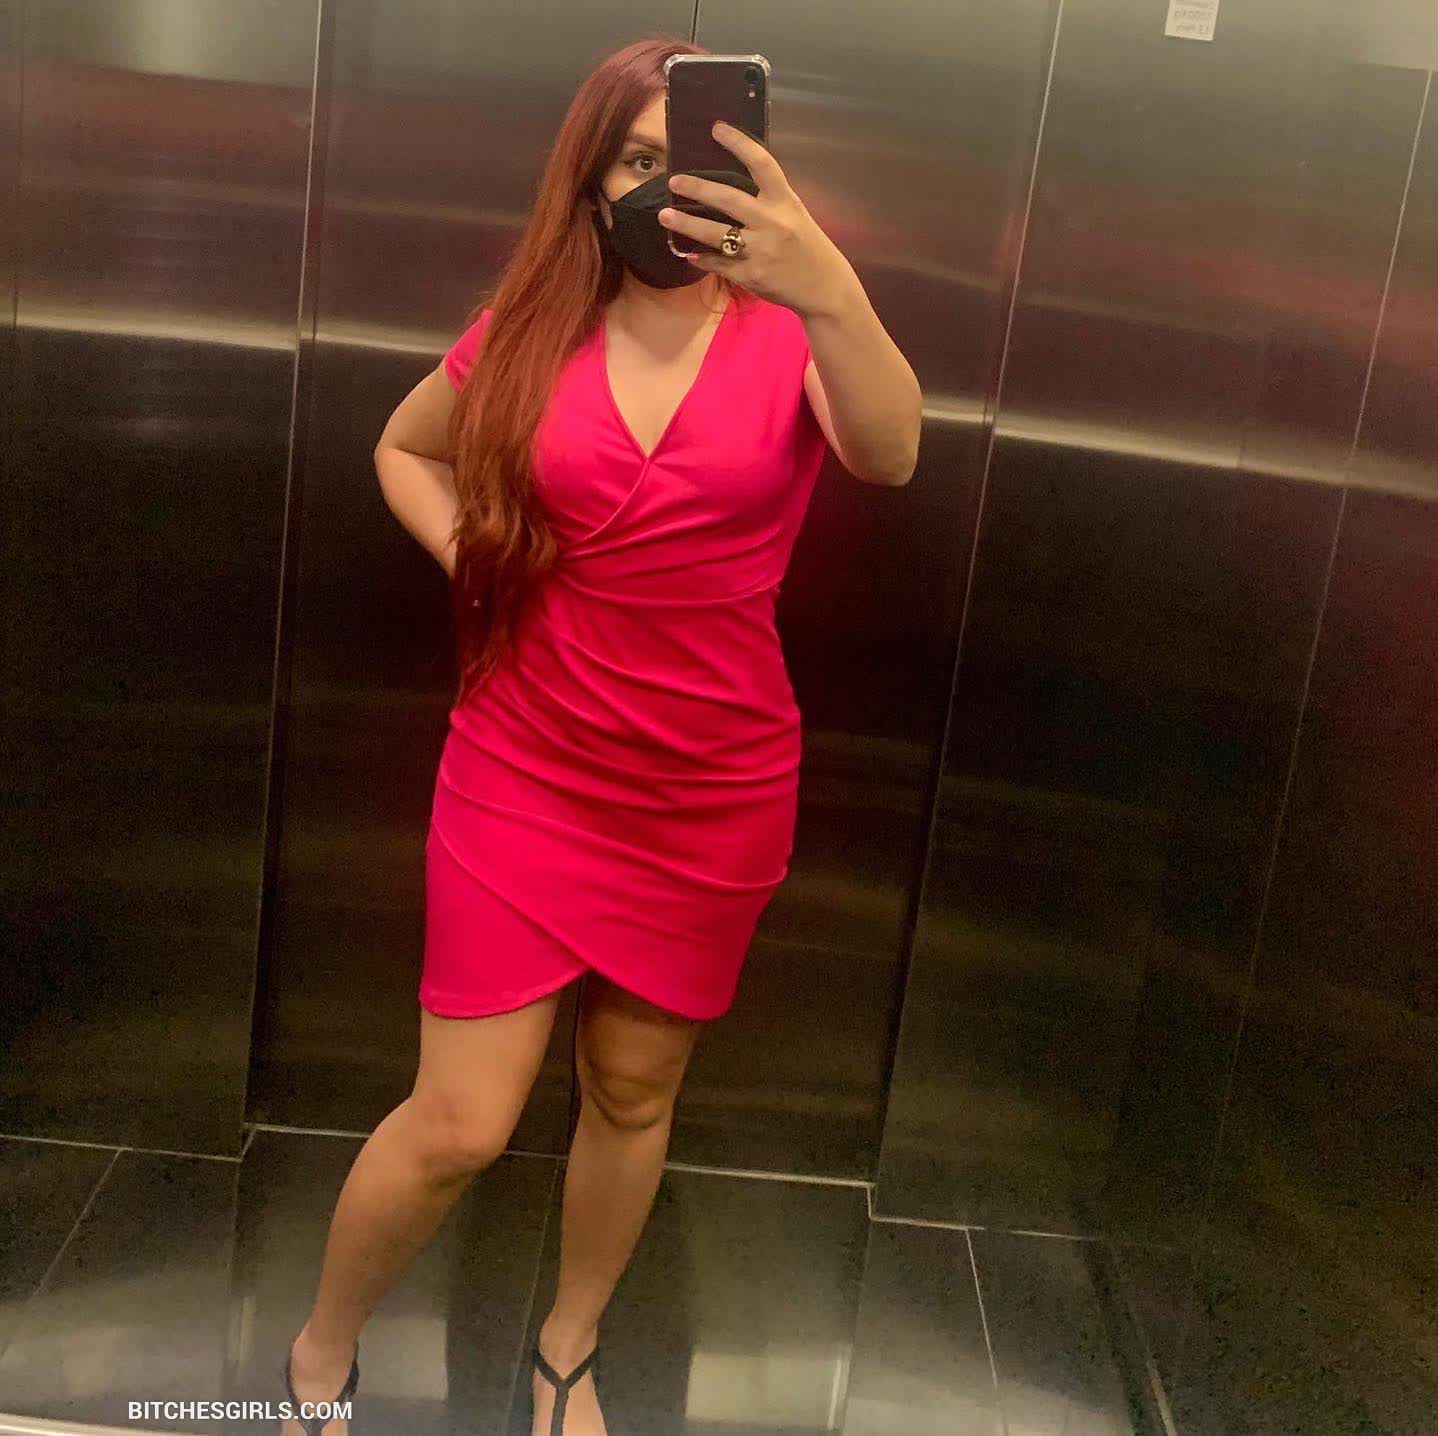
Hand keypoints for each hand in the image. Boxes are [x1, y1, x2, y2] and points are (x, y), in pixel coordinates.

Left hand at [659, 121, 860, 320]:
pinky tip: (688, 252)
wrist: (824, 287)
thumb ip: (768, 200)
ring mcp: (760, 251)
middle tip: (674, 180)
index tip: (716, 128)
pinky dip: (701, 258)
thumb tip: (731, 185)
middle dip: (698, 187)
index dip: (739, 143)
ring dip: (687, 224)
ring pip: (716, 234)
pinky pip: (719, 263)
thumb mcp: (794, 214)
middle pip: (729, 199)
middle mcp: (772, 222)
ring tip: (665, 215)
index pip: (762, 163)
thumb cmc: (807, 246)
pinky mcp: (751, 275)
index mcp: (785, 201)